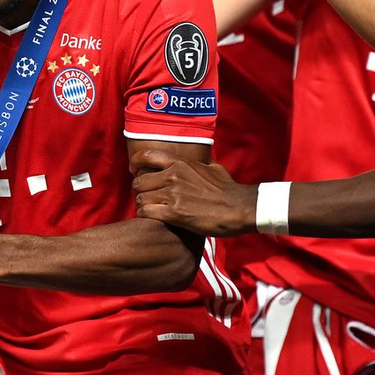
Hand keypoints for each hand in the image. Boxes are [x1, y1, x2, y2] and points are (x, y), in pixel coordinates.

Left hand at [132, 150, 255, 236]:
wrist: (239, 208)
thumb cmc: (228, 189)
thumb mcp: (213, 169)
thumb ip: (199, 165)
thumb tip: (202, 164)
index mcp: (181, 163)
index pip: (147, 155)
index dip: (135, 162)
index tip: (134, 170)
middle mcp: (173, 176)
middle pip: (139, 181)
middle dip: (139, 190)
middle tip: (145, 197)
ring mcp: (172, 194)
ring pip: (140, 198)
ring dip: (142, 205)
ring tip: (150, 210)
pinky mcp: (174, 213)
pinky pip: (146, 212)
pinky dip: (146, 216)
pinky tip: (154, 218)